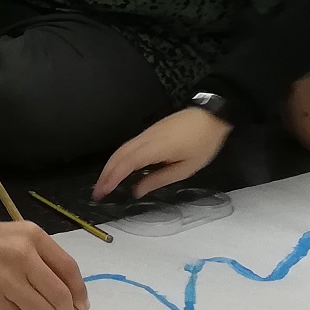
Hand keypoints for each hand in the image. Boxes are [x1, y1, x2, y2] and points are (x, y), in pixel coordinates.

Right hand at [94, 108, 230, 200]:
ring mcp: (146, 133)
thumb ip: (159, 179)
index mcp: (154, 148)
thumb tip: (137, 190)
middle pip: (118, 155)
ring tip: (104, 184)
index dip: (111, 178)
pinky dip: (119, 159)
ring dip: (110, 166)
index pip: (126, 164)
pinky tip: (119, 169)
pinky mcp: (150, 131)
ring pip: (121, 149)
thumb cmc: (203, 143)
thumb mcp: (185, 168)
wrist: (211, 115)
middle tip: (97, 193)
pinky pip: (129, 146)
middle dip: (105, 174)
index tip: (102, 193)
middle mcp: (145, 138)